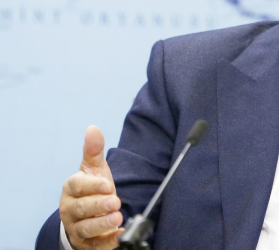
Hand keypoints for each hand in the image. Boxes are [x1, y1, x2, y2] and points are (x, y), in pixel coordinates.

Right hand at [59, 126, 123, 249]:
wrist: (88, 215)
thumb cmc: (91, 189)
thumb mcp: (94, 169)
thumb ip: (94, 151)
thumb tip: (93, 128)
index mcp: (71, 189)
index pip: (77, 186)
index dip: (92, 185)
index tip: (107, 184)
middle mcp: (70, 209)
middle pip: (81, 208)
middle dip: (98, 205)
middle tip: (115, 201)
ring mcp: (77, 228)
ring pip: (86, 228)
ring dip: (102, 224)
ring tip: (117, 217)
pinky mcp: (87, 243)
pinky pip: (95, 245)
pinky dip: (107, 241)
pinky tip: (119, 235)